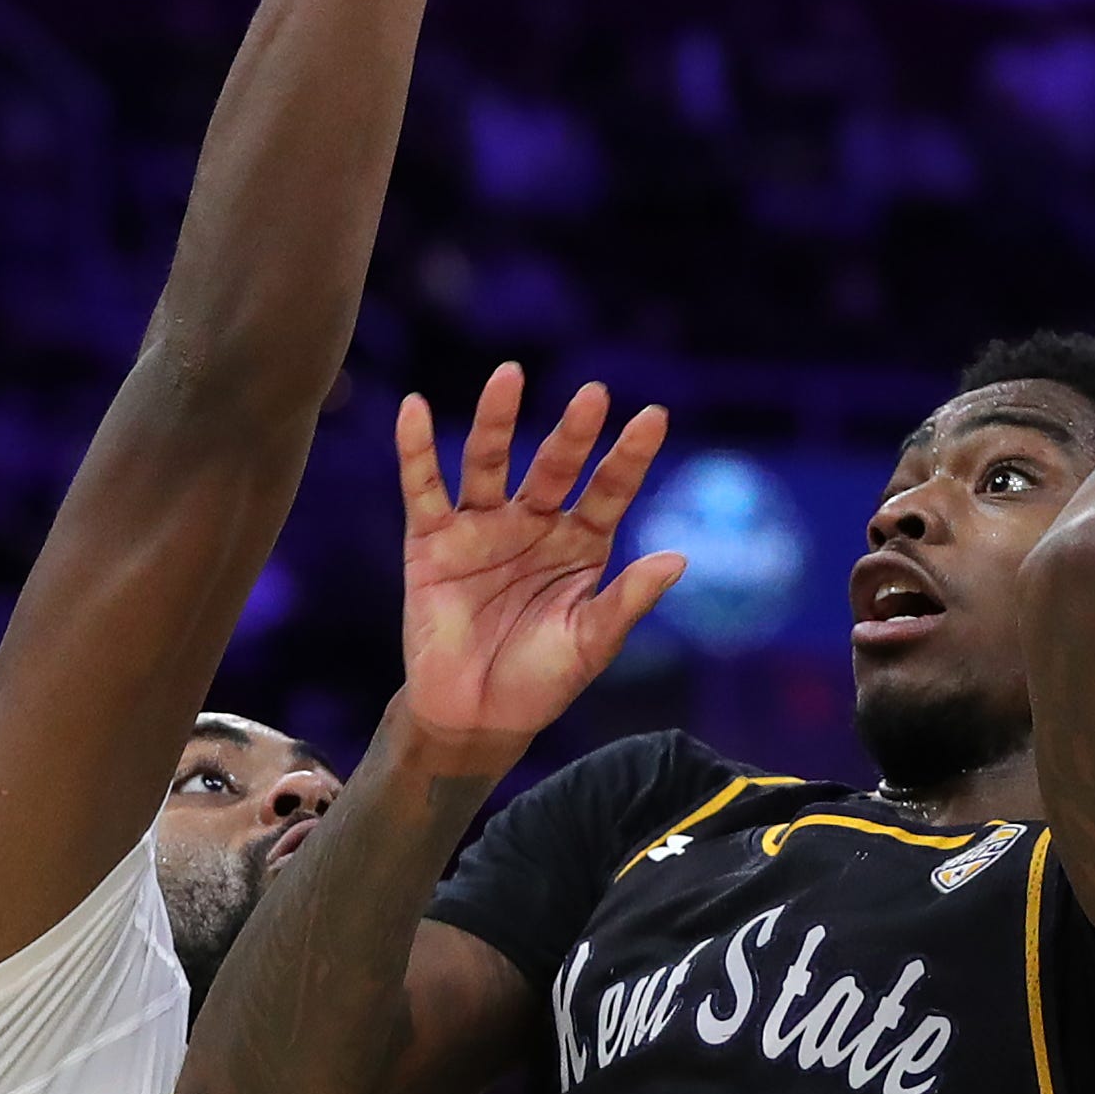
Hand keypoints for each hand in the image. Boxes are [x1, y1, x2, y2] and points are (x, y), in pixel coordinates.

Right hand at [397, 364, 682, 768]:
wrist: (475, 718)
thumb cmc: (540, 682)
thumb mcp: (592, 644)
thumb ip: (627, 601)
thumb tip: (680, 559)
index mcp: (582, 545)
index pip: (610, 490)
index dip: (629, 456)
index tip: (653, 417)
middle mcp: (534, 525)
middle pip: (554, 466)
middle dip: (572, 433)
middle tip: (592, 394)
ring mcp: (482, 527)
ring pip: (489, 463)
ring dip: (498, 420)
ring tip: (509, 375)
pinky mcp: (432, 541)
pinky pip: (423, 488)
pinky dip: (415, 449)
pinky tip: (415, 408)